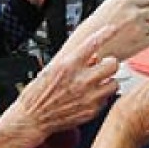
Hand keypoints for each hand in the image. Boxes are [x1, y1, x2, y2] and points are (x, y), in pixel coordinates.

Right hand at [3, 26, 119, 142]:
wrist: (33, 118)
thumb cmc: (39, 93)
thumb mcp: (51, 70)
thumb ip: (73, 62)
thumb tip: (93, 57)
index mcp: (68, 66)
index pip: (92, 44)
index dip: (105, 34)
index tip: (112, 29)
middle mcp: (80, 80)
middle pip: (113, 64)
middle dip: (110, 63)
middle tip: (104, 66)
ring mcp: (88, 96)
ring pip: (114, 83)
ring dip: (108, 81)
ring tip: (99, 83)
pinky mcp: (91, 110)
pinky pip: (106, 99)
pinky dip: (101, 96)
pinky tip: (91, 96)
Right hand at [63, 0, 148, 61]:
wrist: (88, 50)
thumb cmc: (92, 32)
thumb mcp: (105, 10)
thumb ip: (122, 7)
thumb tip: (136, 7)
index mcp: (123, 1)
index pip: (146, 1)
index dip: (146, 8)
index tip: (144, 13)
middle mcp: (133, 12)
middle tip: (142, 25)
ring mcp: (138, 27)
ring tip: (136, 36)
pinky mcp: (141, 41)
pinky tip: (139, 43)